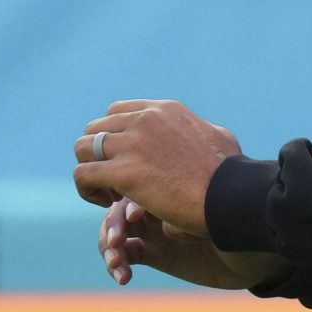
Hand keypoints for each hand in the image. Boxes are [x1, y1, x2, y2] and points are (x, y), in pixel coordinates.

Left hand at [73, 100, 241, 237]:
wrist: (229, 194)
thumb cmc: (230, 173)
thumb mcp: (218, 137)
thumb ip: (199, 129)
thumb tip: (201, 132)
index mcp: (165, 110)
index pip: (118, 111)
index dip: (116, 136)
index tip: (129, 159)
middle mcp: (145, 120)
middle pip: (95, 128)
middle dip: (99, 154)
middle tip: (116, 179)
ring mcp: (132, 144)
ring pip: (82, 148)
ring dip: (90, 170)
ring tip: (110, 192)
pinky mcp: (123, 172)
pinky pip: (82, 175)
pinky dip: (87, 190)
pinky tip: (107, 202)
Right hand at [99, 198, 286, 290]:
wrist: (255, 252)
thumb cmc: (243, 223)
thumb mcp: (220, 209)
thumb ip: (193, 203)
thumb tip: (166, 213)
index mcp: (172, 182)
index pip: (137, 185)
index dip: (130, 201)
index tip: (138, 215)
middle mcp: (160, 202)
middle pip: (118, 206)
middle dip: (113, 223)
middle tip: (117, 239)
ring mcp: (154, 227)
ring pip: (114, 230)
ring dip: (108, 245)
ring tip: (117, 259)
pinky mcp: (153, 252)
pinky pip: (123, 255)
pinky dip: (117, 264)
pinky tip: (123, 275)